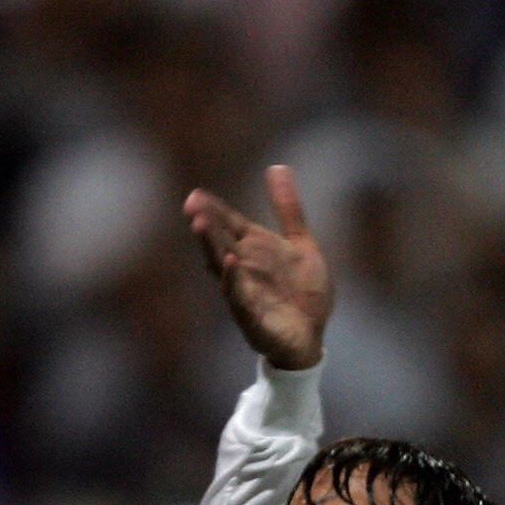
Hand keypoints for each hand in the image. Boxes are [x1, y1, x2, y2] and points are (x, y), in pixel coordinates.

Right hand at [182, 164, 333, 370]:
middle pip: (221, 244)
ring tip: (200, 226)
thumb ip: (288, 209)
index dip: (215, 211)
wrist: (313, 336)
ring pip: (223, 270)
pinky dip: (234, 282)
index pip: (231, 226)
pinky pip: (240, 300)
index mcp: (255, 251)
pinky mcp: (254, 321)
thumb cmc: (304, 293)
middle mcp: (245, 271)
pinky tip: (230, 263)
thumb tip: (277, 167)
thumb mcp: (302, 244)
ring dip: (211, 248)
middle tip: (192, 206)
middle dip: (207, 226)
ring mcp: (246, 295)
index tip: (197, 194)